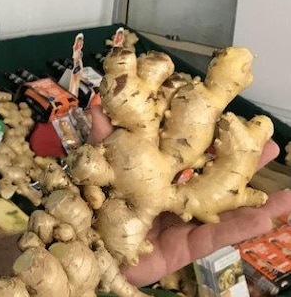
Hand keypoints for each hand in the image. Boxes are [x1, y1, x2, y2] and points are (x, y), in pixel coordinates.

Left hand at [89, 106, 290, 285]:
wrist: (92, 254)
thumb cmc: (95, 213)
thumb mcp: (98, 174)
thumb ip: (101, 145)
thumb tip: (98, 109)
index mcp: (155, 174)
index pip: (186, 149)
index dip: (209, 131)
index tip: (230, 113)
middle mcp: (176, 194)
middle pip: (214, 173)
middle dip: (241, 158)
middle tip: (269, 142)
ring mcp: (186, 220)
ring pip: (226, 204)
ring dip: (254, 194)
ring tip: (284, 188)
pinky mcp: (189, 245)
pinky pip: (220, 236)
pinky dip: (243, 227)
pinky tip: (268, 217)